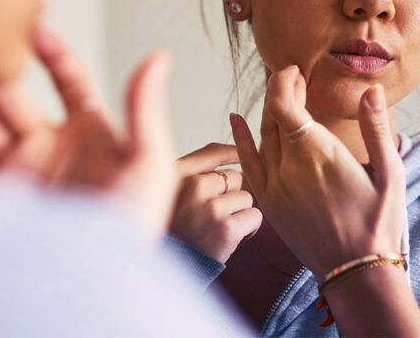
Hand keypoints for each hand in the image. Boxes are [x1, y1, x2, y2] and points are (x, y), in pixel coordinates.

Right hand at [0, 25, 177, 240]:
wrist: (88, 287)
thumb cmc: (129, 235)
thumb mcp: (149, 166)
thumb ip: (145, 110)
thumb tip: (159, 57)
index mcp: (90, 138)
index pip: (70, 81)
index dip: (53, 52)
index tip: (34, 26)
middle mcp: (49, 151)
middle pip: (15, 96)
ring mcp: (16, 174)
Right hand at [169, 143, 261, 262]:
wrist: (165, 269)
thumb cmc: (170, 230)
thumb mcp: (168, 192)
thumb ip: (194, 169)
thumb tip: (235, 151)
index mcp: (176, 174)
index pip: (213, 152)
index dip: (232, 153)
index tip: (240, 156)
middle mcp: (193, 186)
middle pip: (235, 178)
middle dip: (231, 195)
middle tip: (214, 215)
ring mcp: (211, 207)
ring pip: (246, 198)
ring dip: (239, 213)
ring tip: (219, 228)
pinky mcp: (226, 229)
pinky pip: (254, 217)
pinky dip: (248, 229)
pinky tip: (231, 238)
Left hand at [230, 65, 406, 279]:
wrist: (356, 270)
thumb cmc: (378, 221)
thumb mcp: (389, 173)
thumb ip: (376, 128)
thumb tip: (371, 89)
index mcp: (317, 153)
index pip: (283, 103)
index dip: (284, 81)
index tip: (296, 70)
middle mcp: (288, 166)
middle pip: (271, 114)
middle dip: (280, 90)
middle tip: (295, 78)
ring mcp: (274, 185)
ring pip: (261, 135)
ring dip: (268, 111)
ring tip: (282, 95)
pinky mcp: (268, 202)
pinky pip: (247, 163)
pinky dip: (240, 139)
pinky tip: (235, 120)